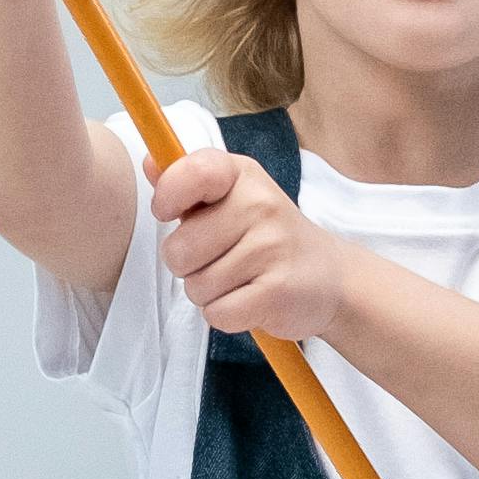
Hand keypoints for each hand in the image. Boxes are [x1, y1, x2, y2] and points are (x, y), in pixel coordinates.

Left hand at [152, 148, 352, 346]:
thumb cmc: (266, 237)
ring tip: (241, 280)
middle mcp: (260, 204)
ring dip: (209, 293)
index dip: (167, 198)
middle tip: (221, 259)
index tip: (170, 213)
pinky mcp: (277, 291)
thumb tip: (148, 163)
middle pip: (179, 249)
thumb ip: (188, 184)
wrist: (330, 277)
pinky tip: (250, 300)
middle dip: (188, 265)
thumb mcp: (232, 200)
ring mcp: (272, 247)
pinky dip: (227, 315)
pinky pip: (217, 313)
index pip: (191, 173)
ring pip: (196, 287)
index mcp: (242, 175)